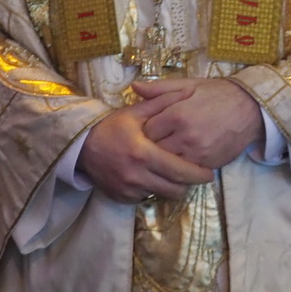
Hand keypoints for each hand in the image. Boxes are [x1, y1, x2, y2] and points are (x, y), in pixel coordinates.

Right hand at [80, 89, 214, 203]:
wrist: (81, 147)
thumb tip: (188, 93)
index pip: (179, 171)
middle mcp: (137, 175)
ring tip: (176, 175)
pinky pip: (146, 198)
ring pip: (162, 195)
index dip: (197, 174)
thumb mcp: (135, 112)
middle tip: (198, 176)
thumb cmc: (112, 127)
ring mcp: (129, 190)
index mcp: (143, 153)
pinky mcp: (122, 198)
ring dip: (172, 187)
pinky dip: (154, 190)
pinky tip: (154, 177)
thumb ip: (162, 103)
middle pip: (175, 188)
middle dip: (189, 184)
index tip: (210, 173)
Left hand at [137, 77, 265, 170]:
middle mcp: (185, 136)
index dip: (144, 130)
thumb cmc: (217, 94)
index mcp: (177, 114)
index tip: (146, 128)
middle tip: (152, 143)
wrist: (250, 109)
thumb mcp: (189, 85)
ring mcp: (197, 153)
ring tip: (163, 154)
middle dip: (151, 147)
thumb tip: (134, 87)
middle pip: (155, 150)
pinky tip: (178, 162)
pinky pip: (185, 172)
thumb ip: (160, 89)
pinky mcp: (208, 165)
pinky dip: (179, 168)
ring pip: (168, 164)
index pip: (147, 130)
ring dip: (164, 160)